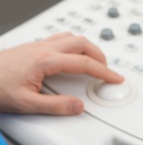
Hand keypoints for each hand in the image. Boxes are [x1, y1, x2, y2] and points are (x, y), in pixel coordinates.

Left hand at [0, 32, 123, 114]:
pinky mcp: (32, 47)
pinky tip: (72, 55)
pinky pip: (61, 39)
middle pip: (82, 44)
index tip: (114, 77)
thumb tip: (77, 106)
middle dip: (99, 56)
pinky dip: (75, 45)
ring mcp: (38, 45)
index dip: (103, 71)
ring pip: (72, 38)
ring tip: (94, 61)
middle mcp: (44, 49)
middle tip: (106, 69)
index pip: (84, 64)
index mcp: (45, 61)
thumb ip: (55, 106)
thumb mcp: (25, 104)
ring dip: (88, 48)